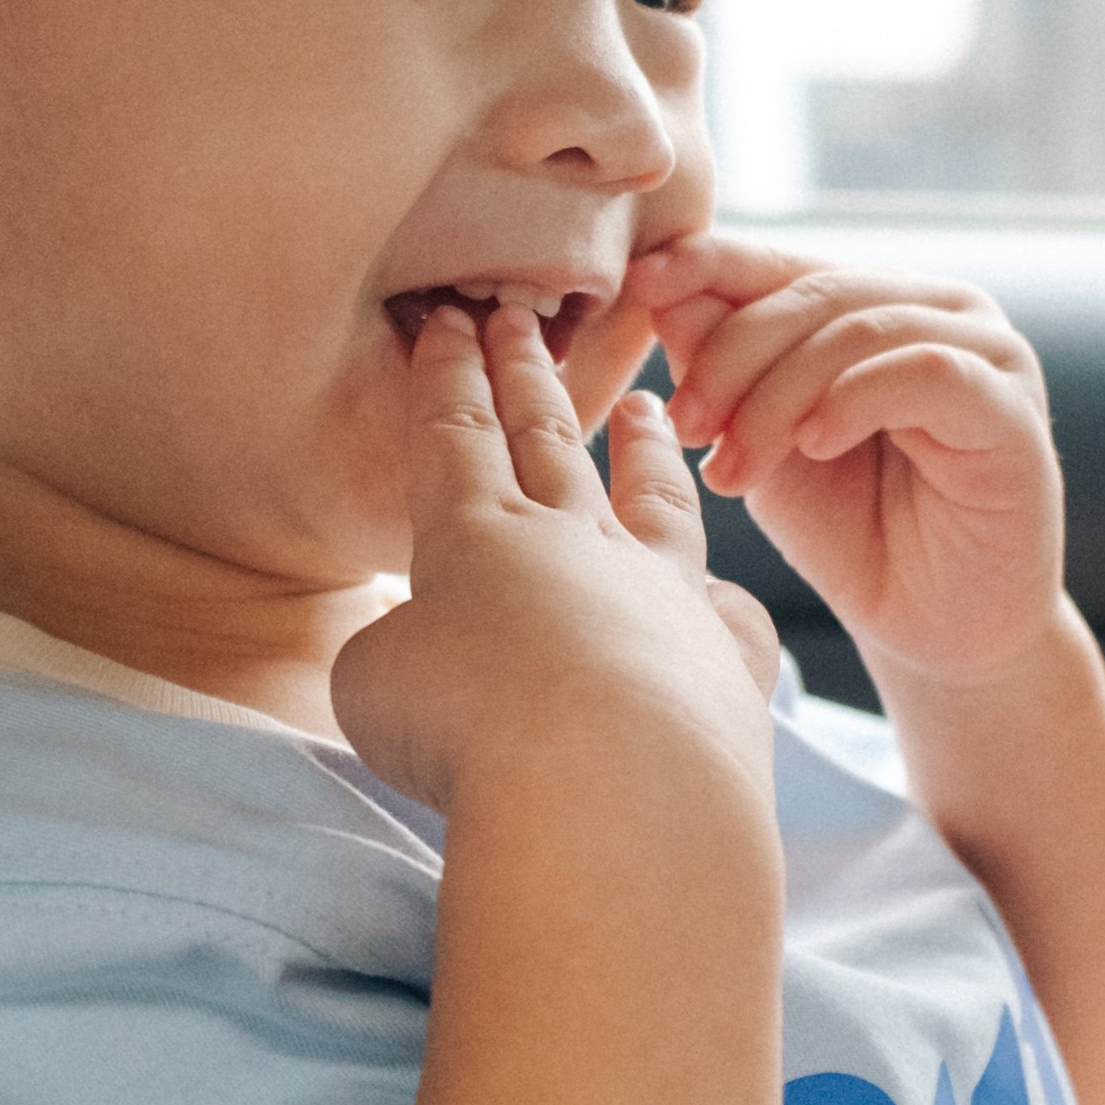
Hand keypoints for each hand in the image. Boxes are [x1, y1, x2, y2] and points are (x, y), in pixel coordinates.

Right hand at [331, 298, 778, 820]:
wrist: (610, 785)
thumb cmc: (468, 728)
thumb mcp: (378, 680)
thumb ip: (401, 647)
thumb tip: (435, 653)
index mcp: (476, 533)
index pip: (455, 432)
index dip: (446, 375)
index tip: (449, 320)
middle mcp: (577, 542)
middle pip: (548, 438)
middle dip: (526, 375)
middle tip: (519, 321)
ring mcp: (663, 592)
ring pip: (653, 498)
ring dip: (643, 450)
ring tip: (646, 408)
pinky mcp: (724, 658)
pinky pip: (726, 613)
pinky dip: (719, 601)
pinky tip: (722, 598)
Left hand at [631, 233, 1062, 693]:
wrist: (935, 635)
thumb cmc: (855, 537)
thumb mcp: (766, 444)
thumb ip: (725, 368)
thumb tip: (663, 290)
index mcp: (880, 303)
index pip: (785, 261)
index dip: (710, 264)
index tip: (640, 286)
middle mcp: (942, 310)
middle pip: (813, 292)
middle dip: (732, 354)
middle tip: (685, 424)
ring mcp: (990, 352)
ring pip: (857, 329)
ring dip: (777, 396)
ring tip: (735, 470)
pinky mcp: (1014, 410)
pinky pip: (927, 371)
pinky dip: (855, 399)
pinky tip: (814, 445)